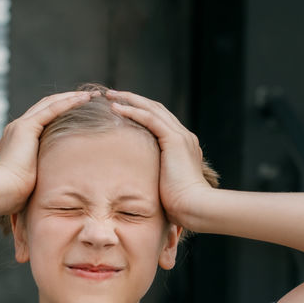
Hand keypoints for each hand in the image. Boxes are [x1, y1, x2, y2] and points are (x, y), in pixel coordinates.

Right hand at [0, 89, 96, 213]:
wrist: (0, 192)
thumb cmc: (15, 193)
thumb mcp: (32, 179)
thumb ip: (41, 174)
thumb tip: (56, 185)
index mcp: (18, 139)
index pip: (42, 119)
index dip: (61, 112)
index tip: (80, 112)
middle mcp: (18, 128)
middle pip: (46, 106)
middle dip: (68, 100)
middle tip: (89, 98)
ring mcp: (21, 125)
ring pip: (50, 103)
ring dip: (71, 97)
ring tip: (91, 95)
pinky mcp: (26, 127)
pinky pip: (51, 109)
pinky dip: (68, 102)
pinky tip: (84, 99)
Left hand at [105, 90, 211, 225]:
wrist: (194, 207)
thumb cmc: (180, 206)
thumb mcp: (165, 186)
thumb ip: (157, 179)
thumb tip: (141, 186)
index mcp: (183, 146)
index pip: (160, 120)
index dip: (141, 111)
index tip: (122, 108)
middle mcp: (184, 136)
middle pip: (156, 108)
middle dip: (134, 99)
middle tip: (112, 95)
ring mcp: (181, 136)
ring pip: (152, 108)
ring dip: (130, 99)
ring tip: (109, 96)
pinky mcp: (174, 140)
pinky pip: (150, 118)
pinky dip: (132, 110)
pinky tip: (116, 108)